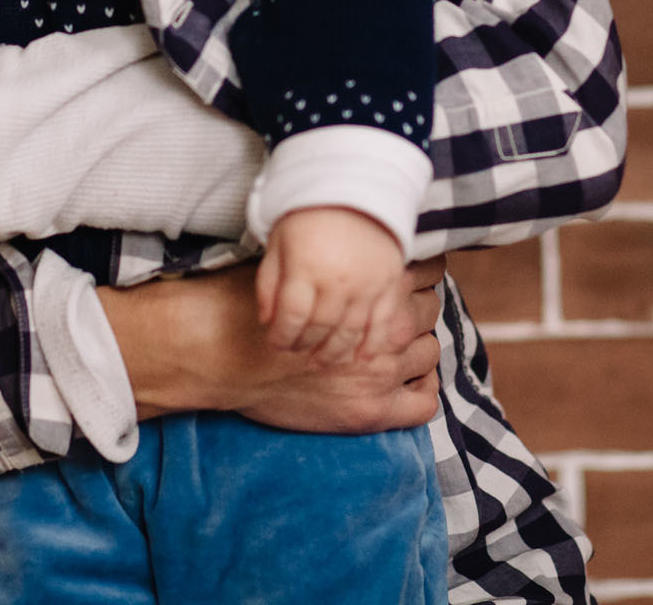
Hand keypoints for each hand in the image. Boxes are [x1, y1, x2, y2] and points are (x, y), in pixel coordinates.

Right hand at [99, 260, 444, 433]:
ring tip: (402, 343)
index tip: (408, 274)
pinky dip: (422, 390)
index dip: (420, 271)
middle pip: (430, 310)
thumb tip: (356, 241)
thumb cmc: (255, 299)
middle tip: (403, 306)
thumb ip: (334, 258)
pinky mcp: (370, 410)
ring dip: (420, 345)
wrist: (222, 351)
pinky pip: (422, 404)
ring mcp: (381, 372)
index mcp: (371, 284)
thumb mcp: (295, 261)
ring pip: (430, 353)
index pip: (426, 271)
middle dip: (419, 306)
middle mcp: (386, 328)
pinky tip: (410, 380)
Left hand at [257, 207, 407, 363]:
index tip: (276, 345)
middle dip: (305, 346)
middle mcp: (338, 281)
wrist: (354, 186)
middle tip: (298, 353)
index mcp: (306, 268)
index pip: (291, 318)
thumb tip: (267, 322)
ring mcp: (367, 284)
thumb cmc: (309, 213)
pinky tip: (362, 358)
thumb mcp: (278, 242)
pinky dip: (373, 344)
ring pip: (351, 332)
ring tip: (323, 361)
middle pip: (320, 329)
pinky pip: (383, 323)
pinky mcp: (389, 283)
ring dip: (335, 352)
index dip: (281, 338)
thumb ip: (270, 283)